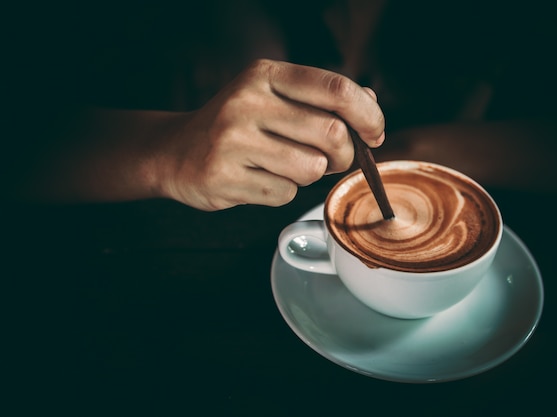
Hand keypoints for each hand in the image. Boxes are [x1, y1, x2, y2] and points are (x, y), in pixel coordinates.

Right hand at [157, 59, 384, 210]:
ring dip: (310, 175)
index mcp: (264, 76)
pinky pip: (285, 194)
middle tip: (335, 158)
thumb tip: (370, 103)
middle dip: (344, 153)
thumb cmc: (236, 125)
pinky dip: (283, 192)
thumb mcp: (273, 98)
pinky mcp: (225, 177)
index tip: (375, 133)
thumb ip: (321, 99)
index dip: (367, 114)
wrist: (175, 152)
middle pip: (331, 132)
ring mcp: (232, 140)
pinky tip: (260, 179)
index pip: (335, 88)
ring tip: (287, 166)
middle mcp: (247, 102)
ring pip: (311, 169)